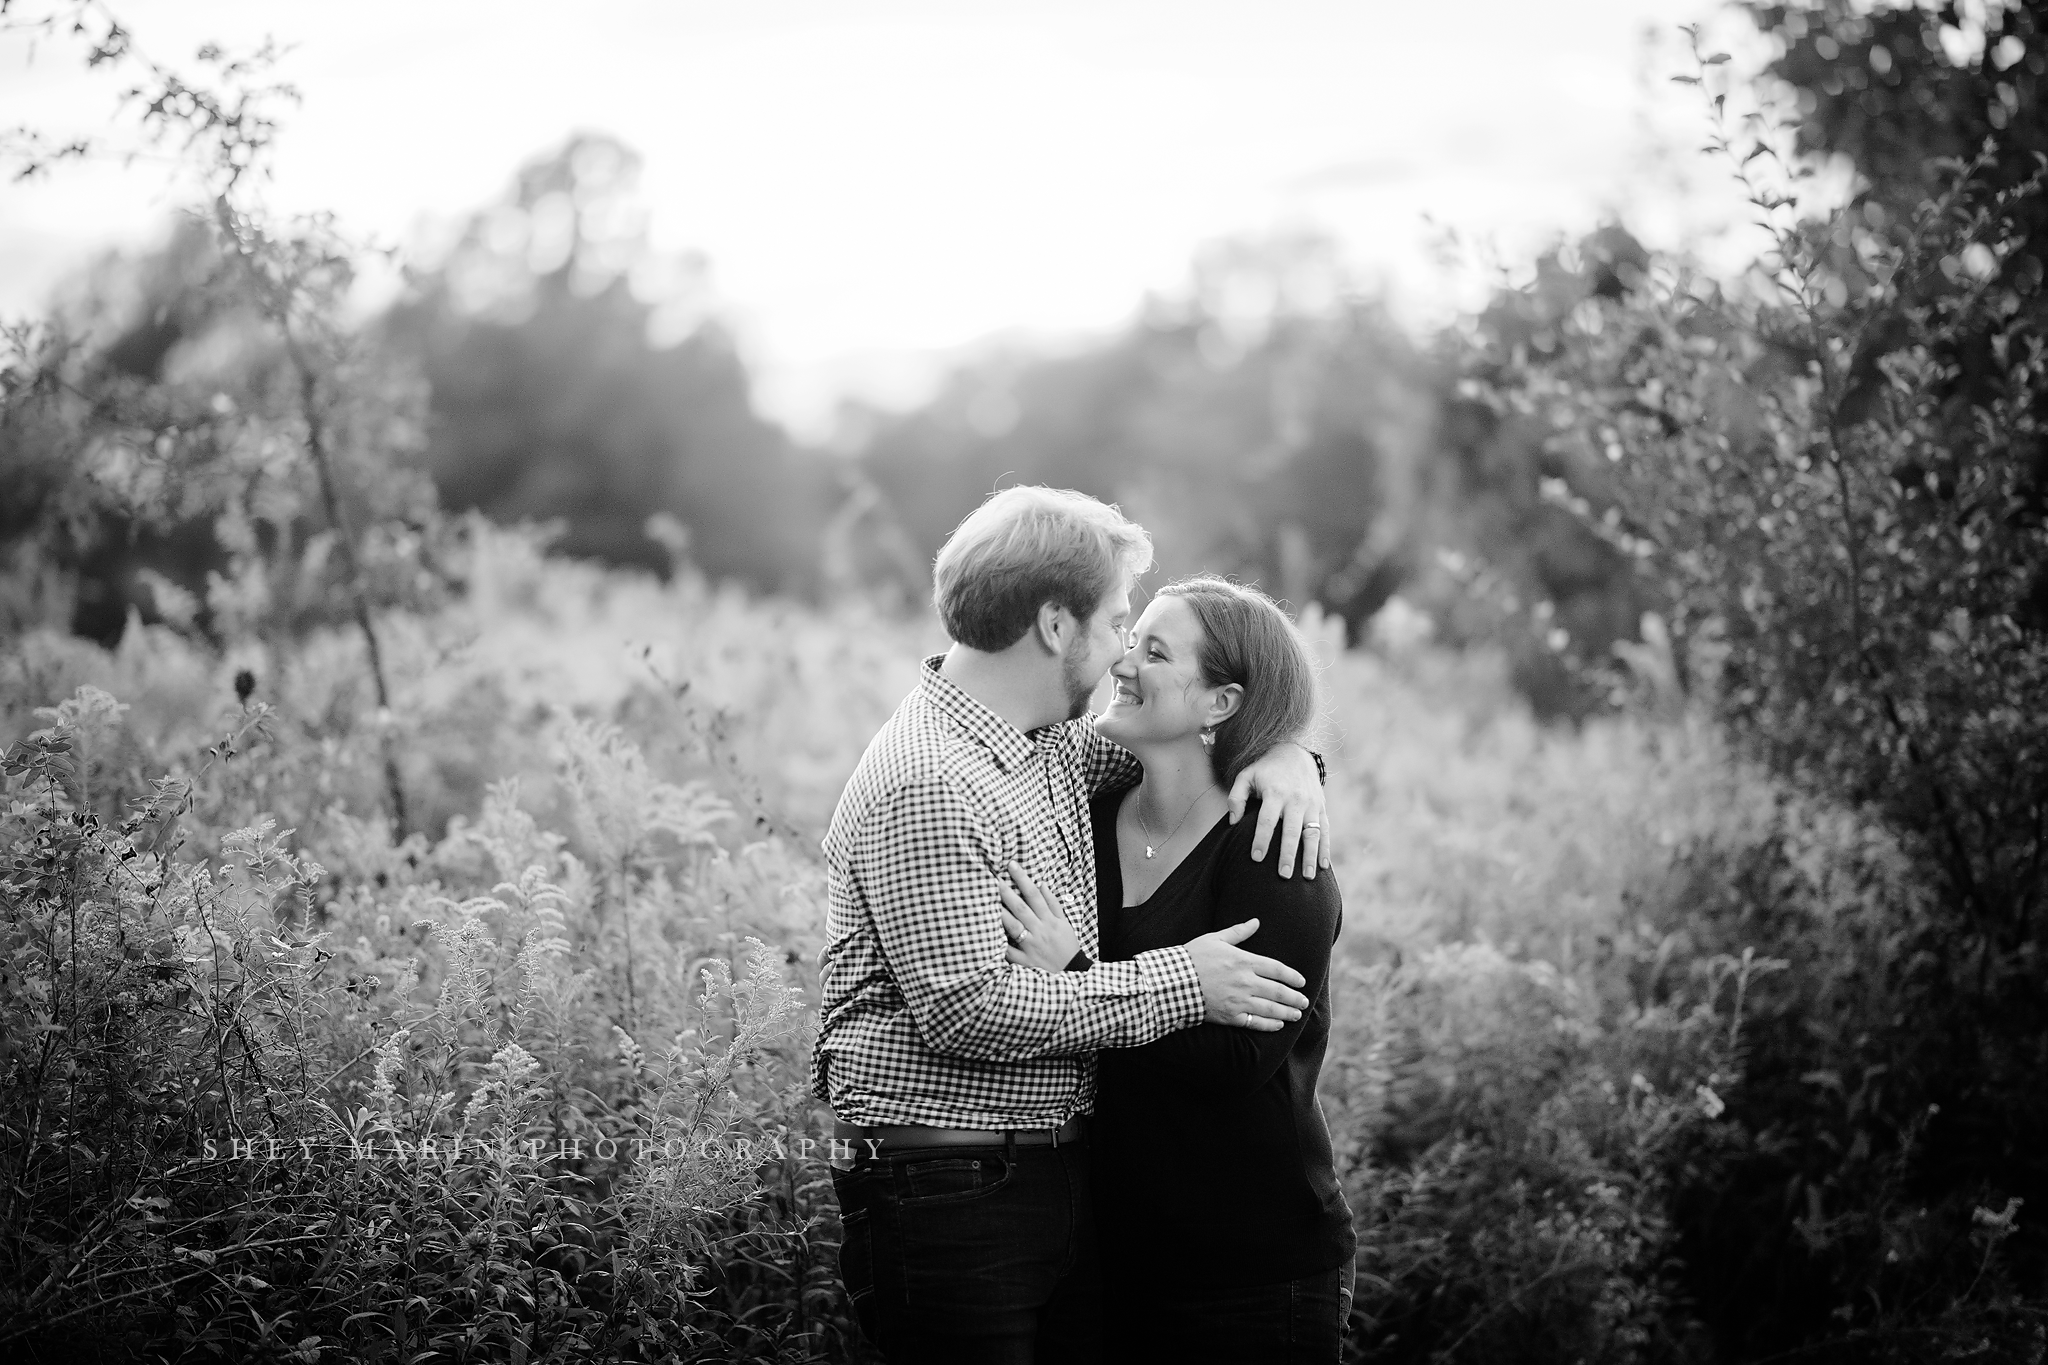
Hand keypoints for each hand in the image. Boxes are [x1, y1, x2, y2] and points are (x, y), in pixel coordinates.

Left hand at [999, 862, 1081, 972]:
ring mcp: (1032, 946)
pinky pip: (1010, 952)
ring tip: (988, 901)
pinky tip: (988, 934)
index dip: (1023, 879)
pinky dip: (1001, 945)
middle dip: (1007, 892)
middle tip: (993, 879)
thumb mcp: (1064, 923)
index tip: (1011, 865)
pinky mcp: (1026, 962)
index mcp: (1050, 920)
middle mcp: (1040, 931)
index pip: (1035, 895)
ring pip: (1014, 927)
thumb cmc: (1066, 946)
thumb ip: (1053, 903)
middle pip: (1021, 908)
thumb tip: (1041, 884)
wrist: (1071, 973)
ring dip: (1001, 914)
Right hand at [1184, 919, 1308, 1031]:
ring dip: (1287, 1012)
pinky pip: (1255, 1022)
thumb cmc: (1192, 957)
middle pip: (1278, 991)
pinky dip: (1269, 1025)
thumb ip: (1238, 932)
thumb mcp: (1215, 939)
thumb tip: (1256, 921)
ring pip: (1270, 1009)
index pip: (1277, 969)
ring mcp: (1239, 1001)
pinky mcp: (1230, 1016)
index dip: (1292, 976)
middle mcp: (1246, 982)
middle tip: (1304, 1002)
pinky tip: (1278, 1025)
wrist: (1173, 981)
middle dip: (1294, 998)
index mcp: (1244, 961)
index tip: (1302, 982)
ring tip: (1297, 1015)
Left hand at [1227, 741, 1328, 878]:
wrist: (1294, 753)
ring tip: (1306, 877)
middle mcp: (1295, 799)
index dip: (1261, 840)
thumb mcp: (1246, 776)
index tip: (1256, 859)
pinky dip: (1325, 848)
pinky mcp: (1321, 808)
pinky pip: (1325, 830)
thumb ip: (1236, 797)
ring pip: (1312, 833)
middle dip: (1287, 855)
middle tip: (1283, 876)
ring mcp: (1311, 804)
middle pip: (1291, 831)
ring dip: (1310, 856)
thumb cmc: (1265, 769)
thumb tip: (1233, 821)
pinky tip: (1323, 866)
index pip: (1267, 820)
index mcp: (1275, 792)